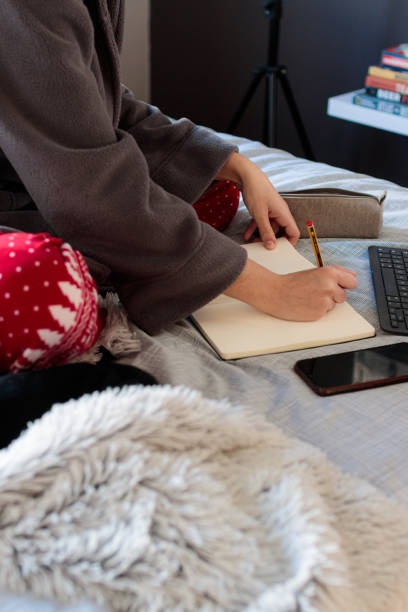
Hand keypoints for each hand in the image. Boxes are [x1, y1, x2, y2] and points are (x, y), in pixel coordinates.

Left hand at [216, 152, 299, 248]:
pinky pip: (261, 222)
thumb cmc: (256, 191)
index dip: (289, 243)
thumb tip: (272, 246)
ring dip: (261, 235)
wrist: (247, 176)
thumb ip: (266, 231)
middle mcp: (280, 213)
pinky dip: (255, 228)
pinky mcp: (263, 209)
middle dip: (272, 241)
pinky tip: (247, 235)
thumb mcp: (260, 215)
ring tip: (252, 242)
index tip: (280, 251)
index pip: (293, 232)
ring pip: (269, 228)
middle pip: (280, 232)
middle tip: (262, 248)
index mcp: (284, 214)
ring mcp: (271, 211)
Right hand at [224, 259, 357, 319]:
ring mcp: (325, 301)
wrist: (275, 293)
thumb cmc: (292, 282)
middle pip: (344, 295)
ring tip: (309, 297)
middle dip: (335, 295)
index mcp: (329, 273)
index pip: (352, 281)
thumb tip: (353, 275)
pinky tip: (306, 304)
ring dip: (325, 303)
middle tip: (320, 292)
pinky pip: (324, 313)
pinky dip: (317, 310)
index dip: (345, 284)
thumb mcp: (314, 272)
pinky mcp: (319, 313)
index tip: (339, 285)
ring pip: (334, 305)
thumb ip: (335, 272)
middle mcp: (329, 286)